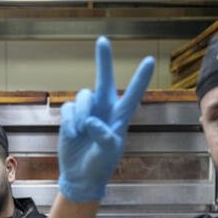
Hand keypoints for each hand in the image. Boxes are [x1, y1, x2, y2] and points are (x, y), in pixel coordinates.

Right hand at [57, 36, 153, 202]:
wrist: (80, 176)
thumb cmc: (100, 165)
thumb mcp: (108, 153)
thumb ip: (104, 136)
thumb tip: (92, 121)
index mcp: (119, 118)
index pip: (132, 95)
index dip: (140, 78)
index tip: (149, 60)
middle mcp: (104, 110)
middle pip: (104, 81)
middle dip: (104, 60)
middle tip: (103, 40)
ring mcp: (86, 112)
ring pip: (83, 96)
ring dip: (81, 113)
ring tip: (81, 131)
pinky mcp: (71, 117)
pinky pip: (68, 108)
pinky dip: (69, 121)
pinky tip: (73, 134)